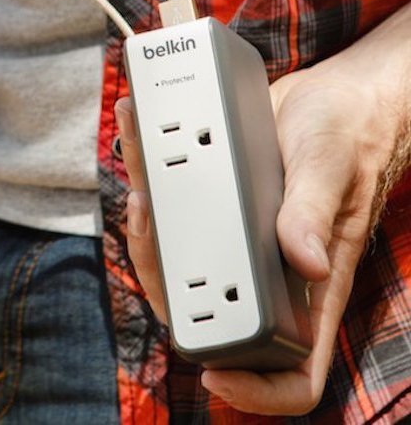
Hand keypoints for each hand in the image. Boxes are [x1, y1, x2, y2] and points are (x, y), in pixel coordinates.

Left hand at [116, 4, 410, 415]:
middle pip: (206, 308)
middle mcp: (267, 267)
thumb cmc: (348, 135)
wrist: (334, 96)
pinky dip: (149, 170)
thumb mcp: (331, 166)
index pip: (292, 368)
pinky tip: (138, 130)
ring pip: (178, 254)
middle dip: (162, 275)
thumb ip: (314, 211)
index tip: (213, 374)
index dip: (255, 389)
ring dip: (146, 220)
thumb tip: (304, 260)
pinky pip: (173, 202)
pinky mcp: (215, 199)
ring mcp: (237, 234)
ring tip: (139, 172)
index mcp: (309, 283)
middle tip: (147, 219)